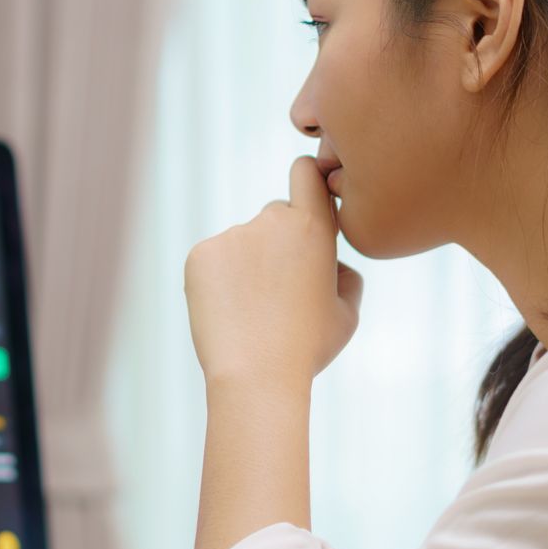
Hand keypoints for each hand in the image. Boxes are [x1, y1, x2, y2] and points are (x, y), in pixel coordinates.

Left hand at [183, 156, 362, 386]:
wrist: (255, 376)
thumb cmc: (307, 349)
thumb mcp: (347, 315)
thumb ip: (346, 276)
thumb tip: (333, 263)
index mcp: (313, 228)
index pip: (307, 171)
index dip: (308, 178)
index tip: (308, 193)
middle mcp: (271, 221)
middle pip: (276, 216)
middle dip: (279, 242)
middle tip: (280, 291)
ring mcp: (232, 236)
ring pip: (243, 242)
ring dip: (248, 265)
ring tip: (253, 313)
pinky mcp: (200, 254)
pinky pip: (214, 260)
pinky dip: (220, 280)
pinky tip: (229, 313)